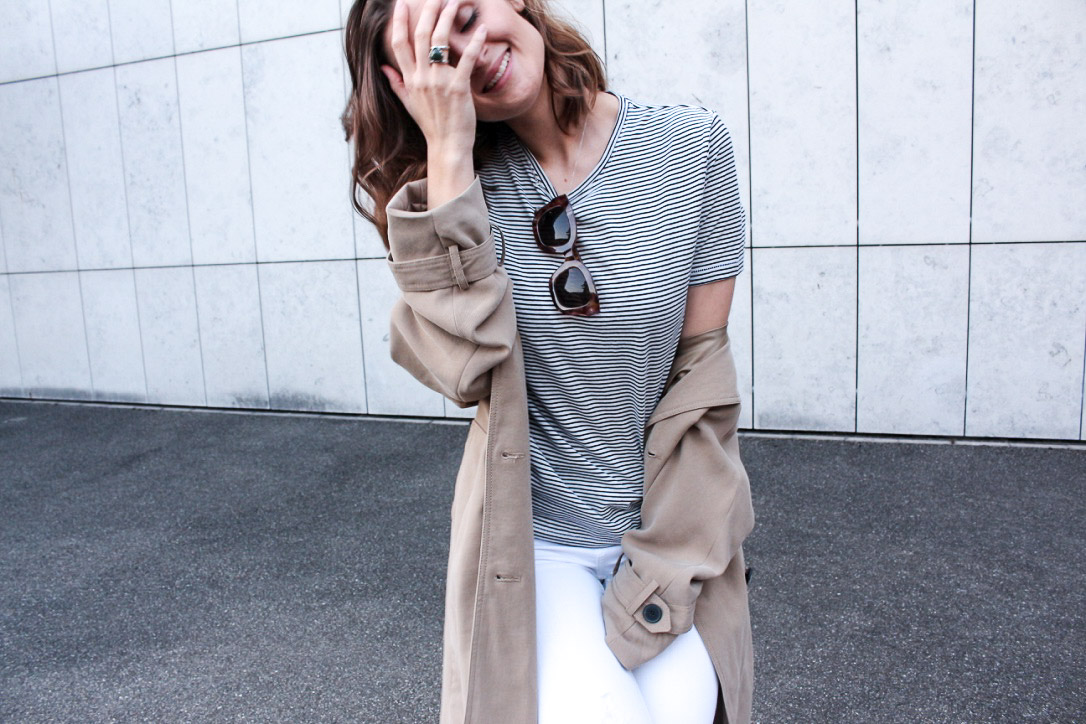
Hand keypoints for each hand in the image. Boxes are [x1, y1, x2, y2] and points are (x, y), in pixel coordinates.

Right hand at [380, 0, 487, 157]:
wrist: (447, 145)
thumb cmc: (431, 125)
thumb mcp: (409, 103)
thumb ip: (397, 82)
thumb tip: (385, 67)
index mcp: (410, 79)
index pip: (400, 44)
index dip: (399, 21)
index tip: (401, 4)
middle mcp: (422, 77)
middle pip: (421, 36)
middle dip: (427, 11)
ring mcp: (439, 82)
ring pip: (440, 41)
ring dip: (447, 18)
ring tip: (455, 2)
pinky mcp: (458, 88)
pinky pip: (466, 59)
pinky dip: (473, 43)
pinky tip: (481, 29)